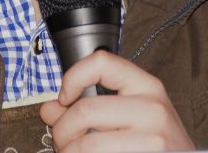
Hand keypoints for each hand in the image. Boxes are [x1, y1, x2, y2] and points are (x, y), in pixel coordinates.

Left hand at [39, 50, 193, 151]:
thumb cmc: (157, 143)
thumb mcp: (130, 115)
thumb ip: (87, 106)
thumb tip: (49, 108)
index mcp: (146, 86)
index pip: (102, 62)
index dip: (73, 77)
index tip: (64, 97)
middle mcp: (153, 109)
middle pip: (85, 109)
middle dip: (61, 129)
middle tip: (61, 141)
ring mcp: (153, 139)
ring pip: (87, 144)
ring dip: (69, 152)